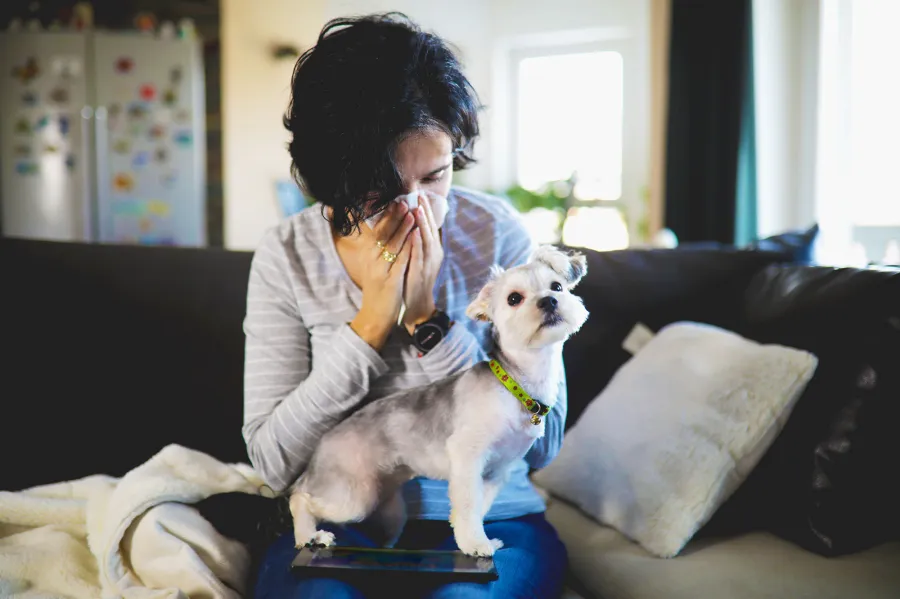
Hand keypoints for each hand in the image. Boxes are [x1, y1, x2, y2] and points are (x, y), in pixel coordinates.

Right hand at [349, 203, 414, 350]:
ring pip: (392, 245)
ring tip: (412, 214)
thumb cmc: (379, 287)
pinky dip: (408, 249)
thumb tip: (384, 227)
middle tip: (405, 201)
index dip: (387, 215)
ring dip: (402, 229)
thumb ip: (379, 247)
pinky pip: (400, 262)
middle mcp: (373, 260)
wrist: (375, 314)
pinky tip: (415, 239)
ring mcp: (381, 270)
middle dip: (395, 217)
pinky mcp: (390, 281)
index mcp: (370, 254)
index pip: (378, 230)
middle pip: (384, 234)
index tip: (397, 200)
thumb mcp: (376, 264)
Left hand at [402, 191, 444, 334]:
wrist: (415, 306)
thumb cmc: (414, 280)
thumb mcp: (417, 258)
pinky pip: (419, 256)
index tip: (421, 194)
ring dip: (423, 224)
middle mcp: (433, 255)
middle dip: (425, 212)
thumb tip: (414, 223)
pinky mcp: (419, 274)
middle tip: (420, 195)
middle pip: (430, 230)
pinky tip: (414, 232)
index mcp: (432, 250)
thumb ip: (418, 242)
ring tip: (418, 208)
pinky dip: (417, 243)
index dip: (426, 210)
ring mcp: (427, 265)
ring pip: (426, 241)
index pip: (430, 226)